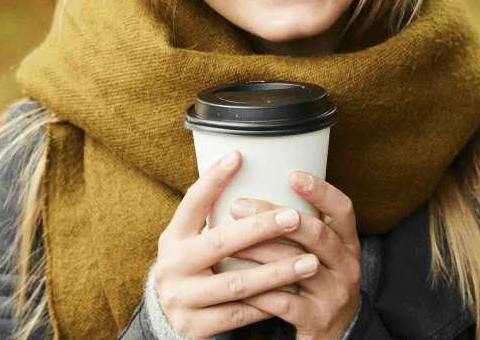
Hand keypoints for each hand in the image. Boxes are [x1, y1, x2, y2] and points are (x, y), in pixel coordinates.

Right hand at [153, 151, 320, 337]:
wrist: (170, 318)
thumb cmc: (194, 267)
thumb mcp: (192, 240)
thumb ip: (213, 216)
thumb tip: (245, 167)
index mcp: (172, 238)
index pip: (191, 202)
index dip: (213, 179)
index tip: (238, 156)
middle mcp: (172, 266)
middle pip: (220, 243)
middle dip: (260, 229)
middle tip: (294, 217)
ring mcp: (181, 299)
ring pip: (236, 283)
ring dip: (277, 272)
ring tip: (309, 262)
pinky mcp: (194, 327)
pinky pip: (239, 314)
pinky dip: (268, 303)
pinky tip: (293, 293)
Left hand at [229, 172, 360, 339]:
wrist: (335, 338)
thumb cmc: (317, 287)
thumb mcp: (322, 256)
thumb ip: (301, 230)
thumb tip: (256, 193)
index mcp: (348, 244)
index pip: (343, 209)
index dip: (320, 190)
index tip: (292, 174)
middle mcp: (347, 266)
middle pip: (317, 233)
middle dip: (275, 215)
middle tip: (240, 205)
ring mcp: (335, 294)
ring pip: (297, 265)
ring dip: (259, 250)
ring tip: (229, 241)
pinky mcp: (317, 320)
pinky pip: (284, 301)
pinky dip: (258, 290)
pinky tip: (236, 281)